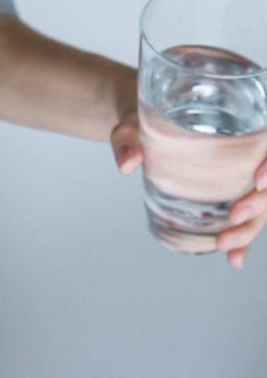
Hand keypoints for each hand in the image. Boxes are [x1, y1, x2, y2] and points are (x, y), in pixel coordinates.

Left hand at [110, 112, 266, 269]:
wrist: (139, 127)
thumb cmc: (142, 121)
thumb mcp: (131, 125)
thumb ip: (127, 140)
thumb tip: (127, 164)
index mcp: (231, 124)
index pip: (266, 142)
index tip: (258, 180)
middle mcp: (241, 150)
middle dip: (259, 205)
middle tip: (234, 217)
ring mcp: (237, 173)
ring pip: (261, 204)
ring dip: (250, 228)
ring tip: (226, 245)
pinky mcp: (226, 191)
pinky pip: (243, 216)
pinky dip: (242, 238)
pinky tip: (234, 259)